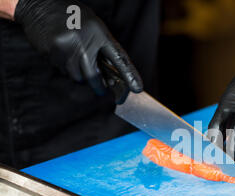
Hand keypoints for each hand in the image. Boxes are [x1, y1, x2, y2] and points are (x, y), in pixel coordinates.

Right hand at [14, 0, 142, 99]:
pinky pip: (62, 70)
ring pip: (77, 76)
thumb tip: (111, 76)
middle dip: (99, 86)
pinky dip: (65, 68)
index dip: (129, 74)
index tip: (137, 88)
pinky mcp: (51, 52)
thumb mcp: (94, 27)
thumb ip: (103, 48)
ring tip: (76, 59)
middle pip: (93, 76)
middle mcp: (83, 41)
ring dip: (79, 74)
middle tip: (102, 90)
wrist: (40, 4)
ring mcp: (66, 48)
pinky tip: (62, 54)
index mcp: (98, 33)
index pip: (118, 57)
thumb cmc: (71, 16)